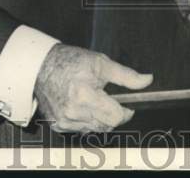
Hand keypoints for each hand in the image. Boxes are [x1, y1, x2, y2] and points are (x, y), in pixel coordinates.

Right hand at [34, 44, 151, 132]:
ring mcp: (64, 121)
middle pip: (107, 126)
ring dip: (100, 118)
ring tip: (95, 99)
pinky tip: (83, 105)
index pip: (116, 117)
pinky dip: (86, 120)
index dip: (126, 111)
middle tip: (111, 100)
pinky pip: (81, 129)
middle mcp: (73, 113)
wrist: (41, 66)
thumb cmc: (71, 61)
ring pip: (95, 129)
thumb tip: (147, 81)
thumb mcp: (101, 63)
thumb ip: (126, 76)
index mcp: (85, 95)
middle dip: (114, 115)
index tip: (127, 105)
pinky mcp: (58, 125)